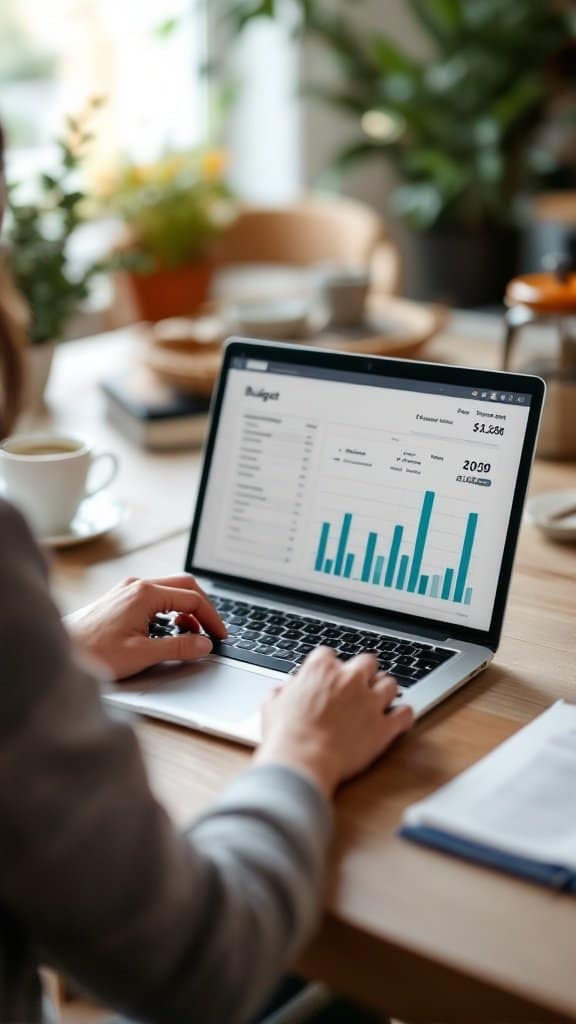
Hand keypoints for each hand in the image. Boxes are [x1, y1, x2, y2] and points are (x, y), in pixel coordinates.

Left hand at [66, 574, 226, 679]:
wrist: (57, 653)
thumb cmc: (93, 654)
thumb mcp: (142, 654)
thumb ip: (178, 647)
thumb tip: (205, 645)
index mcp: (144, 593)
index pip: (192, 598)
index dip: (212, 618)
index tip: (221, 636)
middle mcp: (136, 585)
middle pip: (184, 585)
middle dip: (203, 607)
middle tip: (213, 630)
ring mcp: (127, 590)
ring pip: (169, 590)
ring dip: (186, 609)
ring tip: (192, 634)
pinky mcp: (120, 599)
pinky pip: (155, 597)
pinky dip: (170, 610)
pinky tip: (169, 630)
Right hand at [255, 646, 413, 797]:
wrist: (302, 761)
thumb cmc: (285, 736)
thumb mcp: (272, 706)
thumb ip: (282, 692)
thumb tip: (283, 691)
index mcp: (321, 669)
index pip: (329, 655)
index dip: (328, 667)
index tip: (326, 678)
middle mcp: (350, 679)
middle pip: (367, 661)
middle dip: (363, 672)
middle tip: (357, 687)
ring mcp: (370, 701)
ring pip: (390, 683)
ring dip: (384, 690)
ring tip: (378, 702)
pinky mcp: (384, 726)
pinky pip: (406, 713)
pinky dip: (404, 715)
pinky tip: (398, 720)